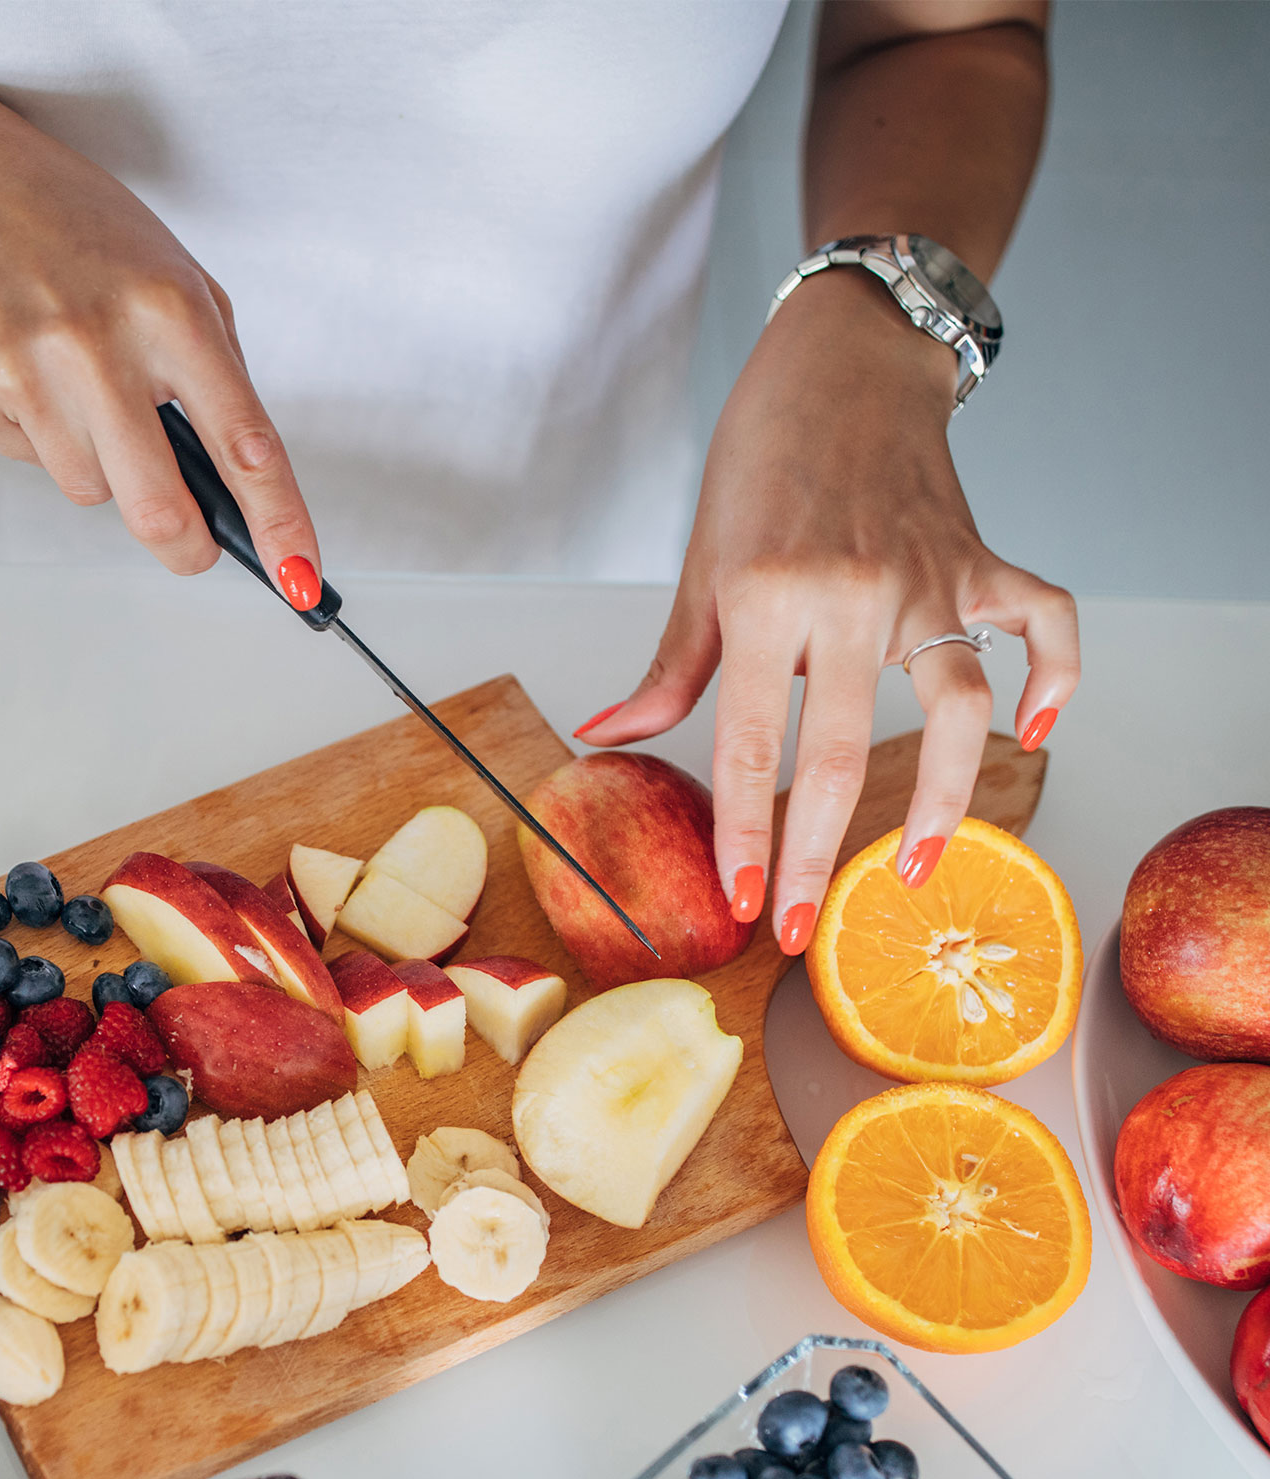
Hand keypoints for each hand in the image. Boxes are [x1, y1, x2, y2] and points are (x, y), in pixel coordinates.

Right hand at [0, 91, 320, 599]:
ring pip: (91, 491)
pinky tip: (28, 373)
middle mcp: (101, 345)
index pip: (244, 443)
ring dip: (100, 465)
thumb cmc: (81, 233)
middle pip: (159, 509)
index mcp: (172, 313)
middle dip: (187, 547)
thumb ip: (213, 374)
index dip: (278, 521)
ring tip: (77, 385)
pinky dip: (41, 438)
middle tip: (193, 546)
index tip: (300, 576)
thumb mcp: (176, 279)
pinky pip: (33, 464)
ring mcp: (30, 373)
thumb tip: (238, 484)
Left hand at [575, 271, 1076, 951]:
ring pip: (956, 706)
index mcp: (765, 598)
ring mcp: (925, 578)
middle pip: (843, 750)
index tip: (741, 902)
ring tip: (911, 867)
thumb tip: (611, 734)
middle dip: (816, 852)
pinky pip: (1043, 621)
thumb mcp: (699, 563)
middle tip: (801, 927)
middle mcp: (850, 595)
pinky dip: (1057, 673)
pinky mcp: (978, 558)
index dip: (744, 834)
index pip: (752, 743)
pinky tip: (1039, 727)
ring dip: (940, 799)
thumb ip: (670, 665)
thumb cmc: (760, 460)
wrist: (842, 360)